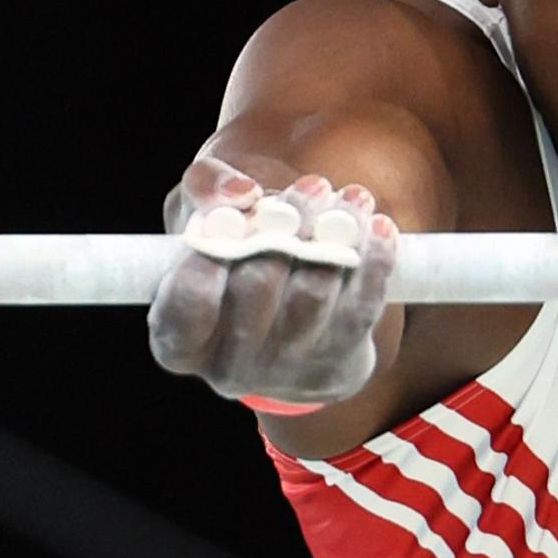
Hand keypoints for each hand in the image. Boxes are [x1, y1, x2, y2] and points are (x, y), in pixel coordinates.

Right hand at [147, 155, 399, 406]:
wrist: (289, 301)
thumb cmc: (234, 248)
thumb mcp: (204, 212)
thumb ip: (204, 187)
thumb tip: (242, 193)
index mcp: (179, 340)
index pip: (188, 303)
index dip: (209, 255)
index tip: (237, 214)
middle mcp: (228, 366)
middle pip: (256, 287)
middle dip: (287, 227)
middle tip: (312, 187)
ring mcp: (286, 371)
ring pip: (313, 295)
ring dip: (335, 236)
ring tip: (348, 199)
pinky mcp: (338, 363)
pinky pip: (362, 311)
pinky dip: (374, 263)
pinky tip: (377, 225)